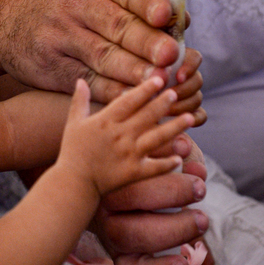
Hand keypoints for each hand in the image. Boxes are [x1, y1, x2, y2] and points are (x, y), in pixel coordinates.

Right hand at [0, 0, 205, 123]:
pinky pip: (89, 82)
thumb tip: (181, 23)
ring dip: (134, 73)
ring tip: (158, 82)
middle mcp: (75, 5)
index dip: (147, 3)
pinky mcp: (52, 67)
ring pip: (104, 58)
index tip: (165, 16)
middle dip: (146, 43)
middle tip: (170, 57)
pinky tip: (134, 99)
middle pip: (117, 26)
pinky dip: (113, 92)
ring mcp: (60, 37)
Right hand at [58, 77, 189, 194]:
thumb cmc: (72, 152)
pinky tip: (181, 157)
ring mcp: (128, 155)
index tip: (159, 80)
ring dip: (175, 128)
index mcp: (105, 121)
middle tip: (176, 93)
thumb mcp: (73, 123)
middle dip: (163, 103)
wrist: (73, 184)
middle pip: (147, 116)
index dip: (145, 90)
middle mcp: (120, 135)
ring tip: (191, 118)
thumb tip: (80, 80)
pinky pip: (155, 167)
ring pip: (157, 138)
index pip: (128, 101)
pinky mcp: (133, 173)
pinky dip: (168, 163)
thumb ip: (79, 101)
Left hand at [92, 140, 215, 264]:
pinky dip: (163, 152)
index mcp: (123, 243)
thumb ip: (188, 240)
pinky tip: (185, 149)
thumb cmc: (152, 197)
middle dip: (174, 229)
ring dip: (172, 191)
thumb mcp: (169, 221)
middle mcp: (109, 220)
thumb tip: (209, 264)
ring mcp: (106, 189)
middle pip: (131, 235)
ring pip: (132, 196)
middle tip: (203, 219)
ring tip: (200, 184)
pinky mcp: (113, 156)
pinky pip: (135, 156)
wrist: (117, 152)